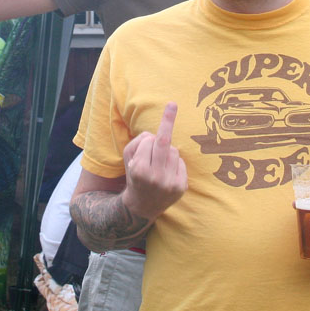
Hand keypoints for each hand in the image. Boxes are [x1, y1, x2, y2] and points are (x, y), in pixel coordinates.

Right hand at [120, 102, 187, 221]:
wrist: (141, 206)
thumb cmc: (134, 175)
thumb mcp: (128, 158)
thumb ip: (138, 142)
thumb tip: (157, 135)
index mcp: (139, 170)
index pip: (149, 142)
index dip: (147, 140)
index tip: (163, 115)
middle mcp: (155, 178)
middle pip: (164, 143)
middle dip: (168, 121)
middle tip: (172, 104)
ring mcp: (170, 184)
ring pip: (174, 151)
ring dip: (167, 152)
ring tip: (159, 165)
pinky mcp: (181, 188)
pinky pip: (181, 162)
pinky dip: (175, 163)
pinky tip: (167, 173)